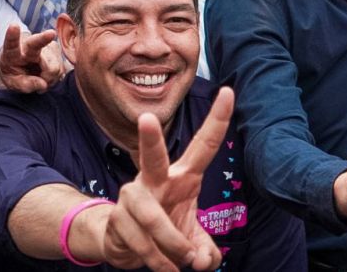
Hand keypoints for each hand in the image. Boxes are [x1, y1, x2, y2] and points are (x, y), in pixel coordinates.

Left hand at [0, 25, 62, 92]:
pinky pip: (61, 68)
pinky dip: (55, 76)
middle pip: (37, 43)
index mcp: (13, 53)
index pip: (11, 44)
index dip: (12, 35)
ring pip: (53, 66)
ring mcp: (43, 45)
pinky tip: (46, 74)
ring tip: (40, 77)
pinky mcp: (55, 49)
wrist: (22, 65)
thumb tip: (43, 84)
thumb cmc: (15, 73)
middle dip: (44, 38)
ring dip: (49, 77)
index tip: (13, 26)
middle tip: (51, 34)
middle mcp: (29, 45)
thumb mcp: (13, 83)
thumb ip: (25, 85)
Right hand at [99, 88, 233, 271]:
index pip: (204, 145)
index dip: (217, 119)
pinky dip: (159, 261)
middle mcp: (155, 179)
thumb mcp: (194, 243)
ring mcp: (133, 196)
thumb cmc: (166, 233)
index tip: (229, 92)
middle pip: (152, 156)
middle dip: (150, 138)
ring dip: (172, 244)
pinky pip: (141, 241)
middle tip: (146, 118)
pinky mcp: (117, 216)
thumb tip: (202, 261)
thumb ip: (205, 252)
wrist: (126, 246)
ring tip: (183, 262)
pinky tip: (165, 268)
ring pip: (153, 218)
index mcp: (182, 176)